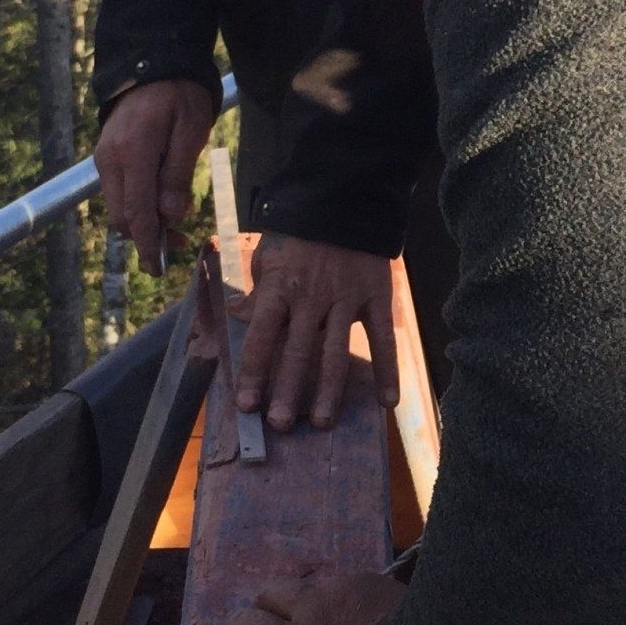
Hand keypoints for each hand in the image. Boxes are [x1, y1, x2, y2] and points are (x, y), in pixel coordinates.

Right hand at [95, 78, 217, 269]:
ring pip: (119, 207)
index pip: (136, 211)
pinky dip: (137, 204)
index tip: (157, 268)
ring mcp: (105, 158)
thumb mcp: (190, 130)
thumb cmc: (179, 96)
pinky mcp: (107, 157)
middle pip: (122, 217)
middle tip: (180, 241)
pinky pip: (119, 192)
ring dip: (143, 221)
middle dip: (147, 236)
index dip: (147, 243)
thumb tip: (171, 214)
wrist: (153, 66)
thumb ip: (178, 172)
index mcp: (132, 152)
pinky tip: (160, 201)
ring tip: (174, 222)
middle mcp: (110, 159)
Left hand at [233, 233, 398, 431]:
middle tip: (281, 425)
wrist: (344, 199)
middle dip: (288, 391)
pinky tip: (388, 402)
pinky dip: (387, 370)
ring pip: (335, 352)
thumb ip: (257, 289)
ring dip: (327, 391)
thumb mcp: (268, 255)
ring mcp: (346, 299)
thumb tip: (237, 313)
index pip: (262, 337)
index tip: (246, 405)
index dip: (254, 372)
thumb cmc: (299, 232)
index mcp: (280, 288)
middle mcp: (311, 298)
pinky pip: (382, 338)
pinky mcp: (376, 297)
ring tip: (321, 423)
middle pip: (297, 352)